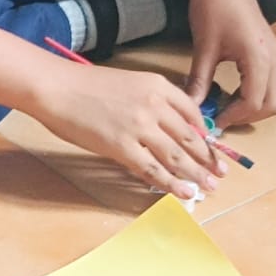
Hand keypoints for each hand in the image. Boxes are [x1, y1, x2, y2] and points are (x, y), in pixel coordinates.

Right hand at [29, 63, 225, 198]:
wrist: (56, 88)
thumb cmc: (84, 85)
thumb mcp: (128, 83)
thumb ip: (150, 102)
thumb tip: (164, 130)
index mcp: (158, 86)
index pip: (192, 114)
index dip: (204, 135)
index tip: (211, 149)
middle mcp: (155, 106)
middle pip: (189, 138)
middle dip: (206, 159)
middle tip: (219, 174)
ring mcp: (139, 128)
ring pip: (176, 156)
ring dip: (195, 175)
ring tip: (208, 187)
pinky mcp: (122, 147)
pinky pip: (152, 169)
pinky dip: (170, 183)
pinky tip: (184, 192)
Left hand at [183, 0, 275, 126]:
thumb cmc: (212, 8)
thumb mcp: (203, 48)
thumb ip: (198, 81)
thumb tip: (190, 107)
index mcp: (259, 59)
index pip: (254, 103)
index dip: (233, 117)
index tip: (212, 123)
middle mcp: (274, 58)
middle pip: (271, 105)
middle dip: (247, 117)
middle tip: (219, 119)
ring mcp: (275, 54)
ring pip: (273, 95)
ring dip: (251, 107)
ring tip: (222, 107)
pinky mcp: (269, 50)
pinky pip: (269, 82)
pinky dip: (253, 93)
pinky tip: (228, 92)